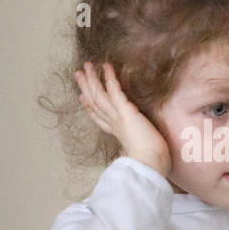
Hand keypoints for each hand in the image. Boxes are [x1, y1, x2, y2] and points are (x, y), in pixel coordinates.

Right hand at [74, 62, 170, 177]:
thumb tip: (140, 150)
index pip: (100, 118)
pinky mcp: (125, 111)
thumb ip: (137, 146)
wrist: (150, 163)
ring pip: (100, 96)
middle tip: (78, 75)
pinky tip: (106, 66)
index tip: (82, 98)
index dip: (89, 107)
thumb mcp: (142, 150)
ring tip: (86, 66)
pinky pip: (114, 91)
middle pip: (95, 104)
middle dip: (86, 89)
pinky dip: (109, 78)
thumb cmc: (151, 160)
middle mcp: (114, 124)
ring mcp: (118, 117)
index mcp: (117, 134)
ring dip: (92, 80)